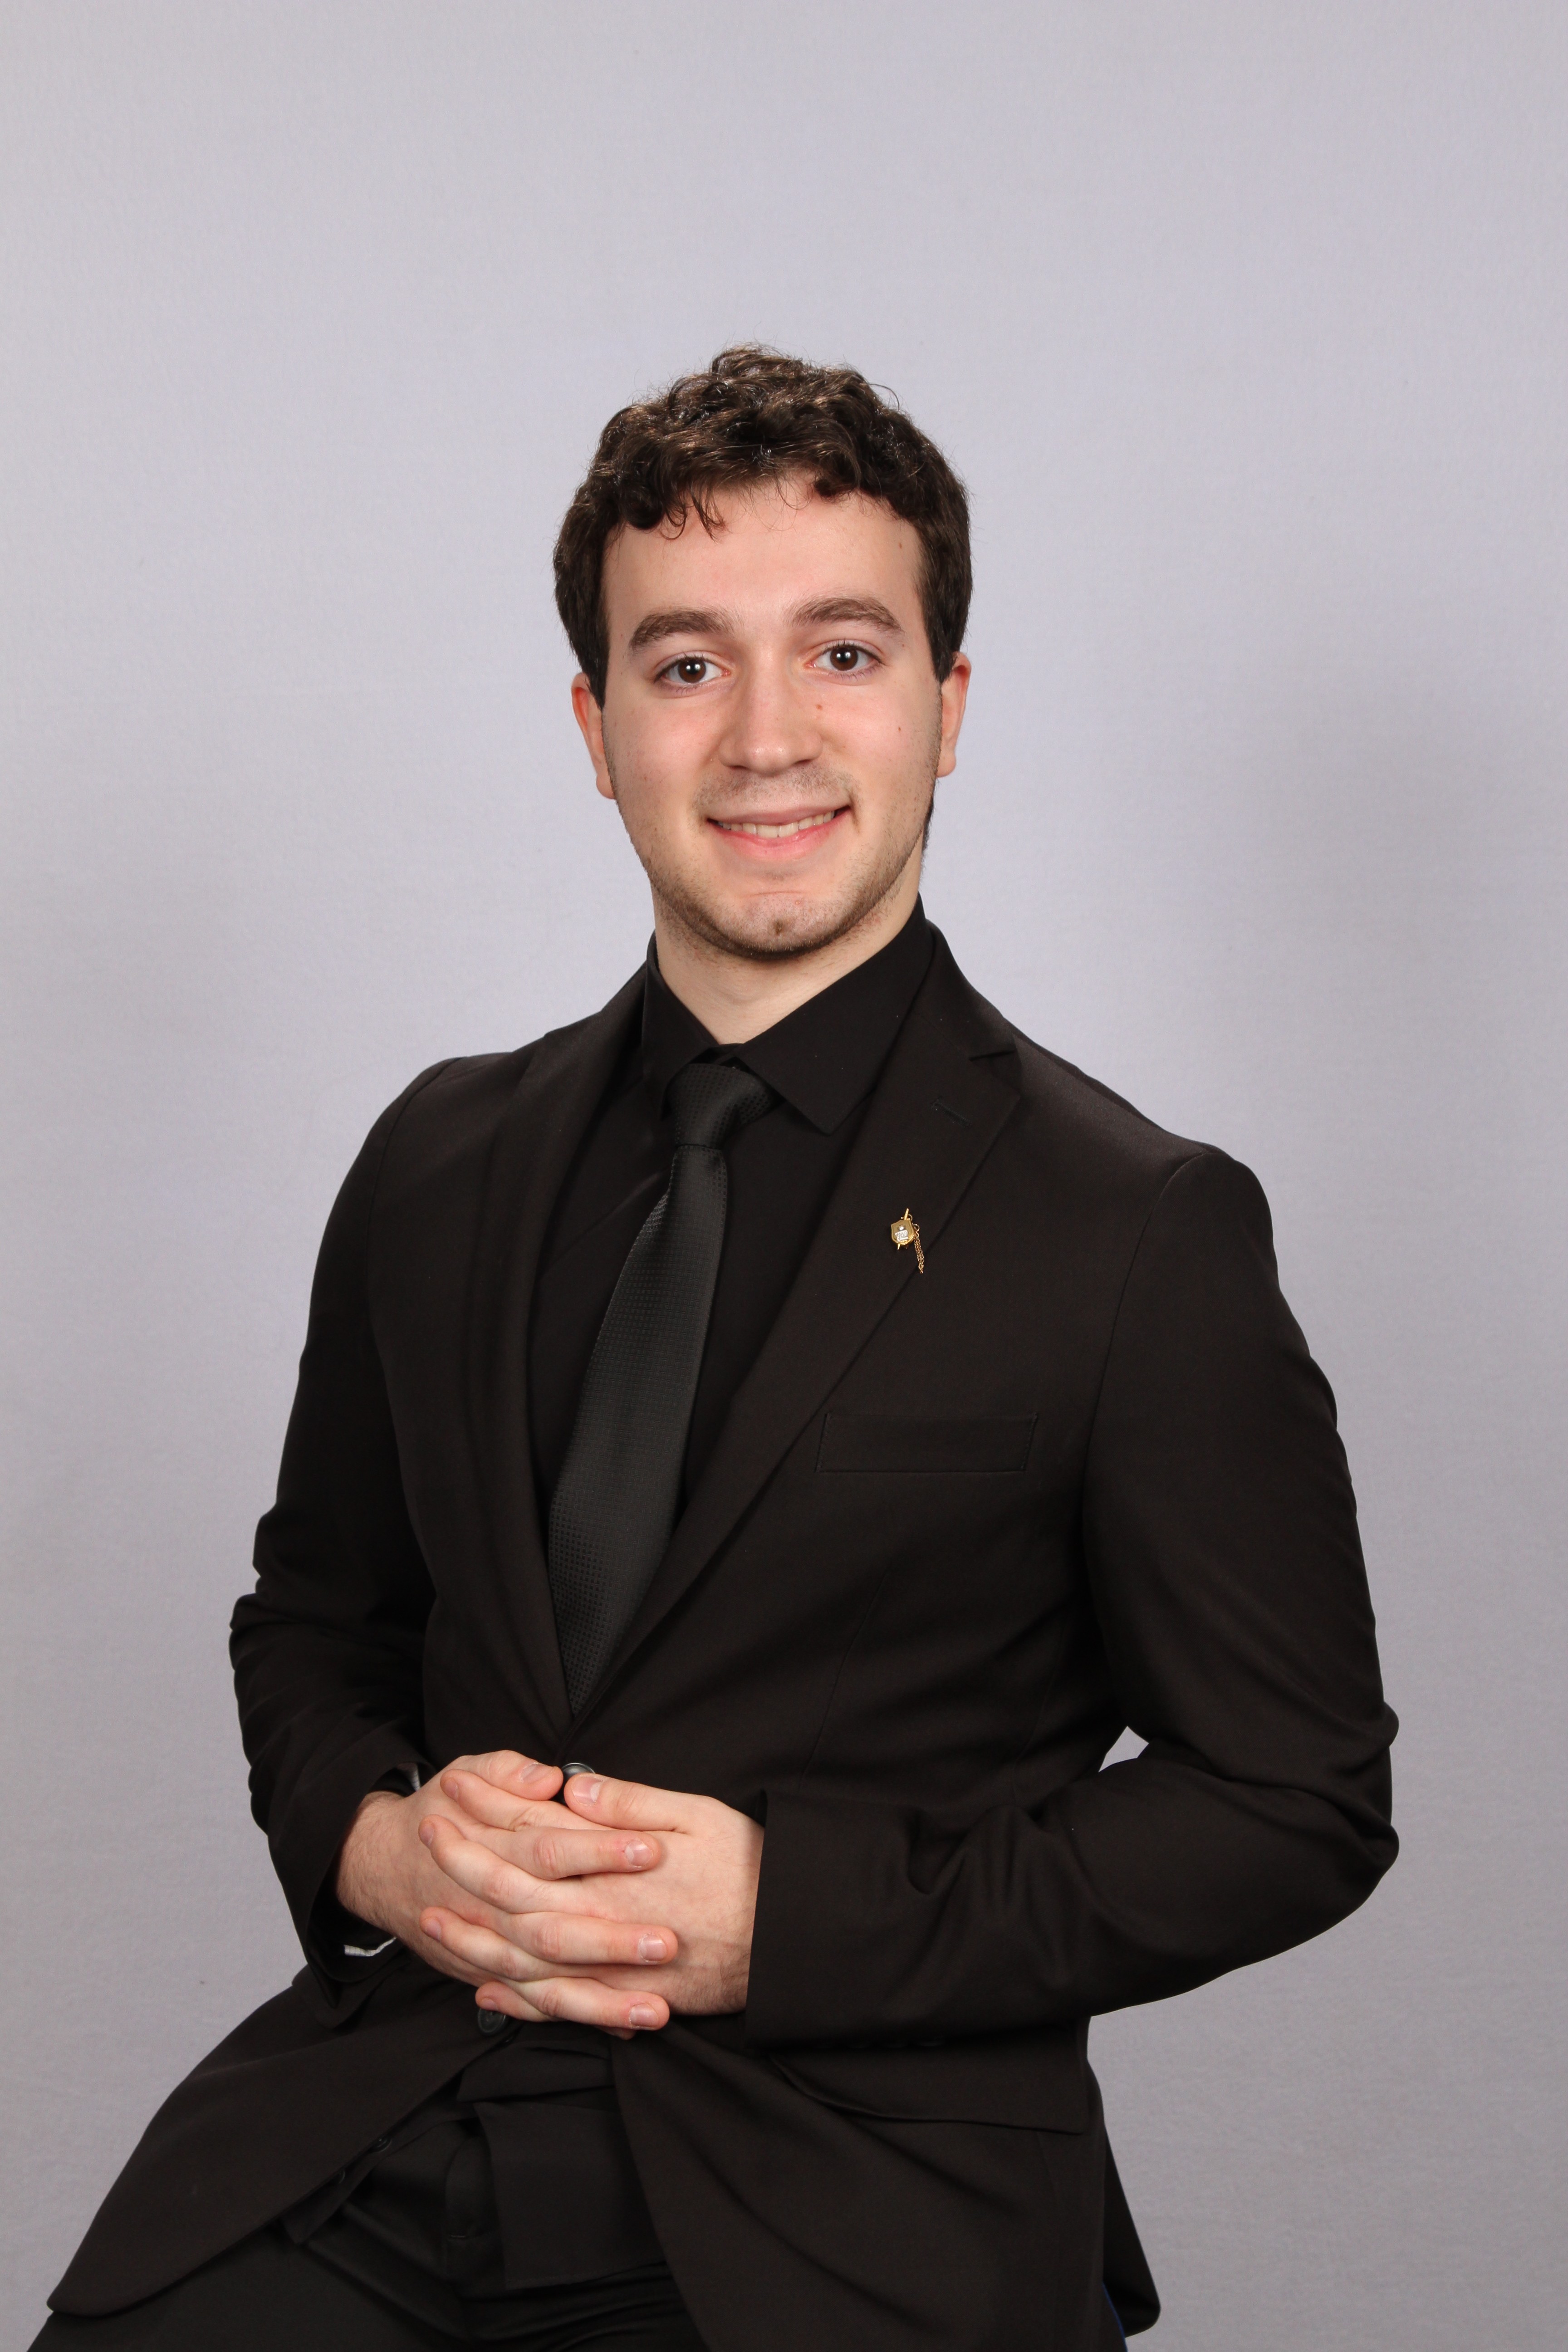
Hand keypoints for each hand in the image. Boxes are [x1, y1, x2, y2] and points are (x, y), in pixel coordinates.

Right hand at [333, 1751, 677, 2032]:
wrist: (383, 1865)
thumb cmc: (443, 1812)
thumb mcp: (468, 1773)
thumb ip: (508, 1770)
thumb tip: (548, 1779)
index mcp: (495, 1848)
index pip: (552, 1850)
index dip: (601, 1851)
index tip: (652, 1851)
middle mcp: (494, 1908)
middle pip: (554, 1929)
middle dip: (611, 1942)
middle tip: (667, 1943)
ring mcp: (492, 1950)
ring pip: (547, 1983)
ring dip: (602, 2001)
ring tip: (657, 2010)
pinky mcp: (495, 1978)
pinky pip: (537, 2006)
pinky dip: (577, 2019)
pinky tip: (623, 2028)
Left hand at [425, 1764, 762, 2023]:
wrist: (792, 1940)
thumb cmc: (749, 1868)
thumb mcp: (698, 1816)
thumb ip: (631, 1805)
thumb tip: (573, 1793)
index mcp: (613, 1873)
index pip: (531, 1838)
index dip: (488, 1813)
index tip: (452, 1788)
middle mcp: (602, 1923)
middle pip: (513, 1897)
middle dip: (464, 1866)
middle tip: (426, 1836)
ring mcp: (610, 1970)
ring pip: (523, 1959)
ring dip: (474, 1937)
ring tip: (434, 1917)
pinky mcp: (626, 2001)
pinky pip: (557, 2006)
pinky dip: (516, 2000)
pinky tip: (488, 1989)